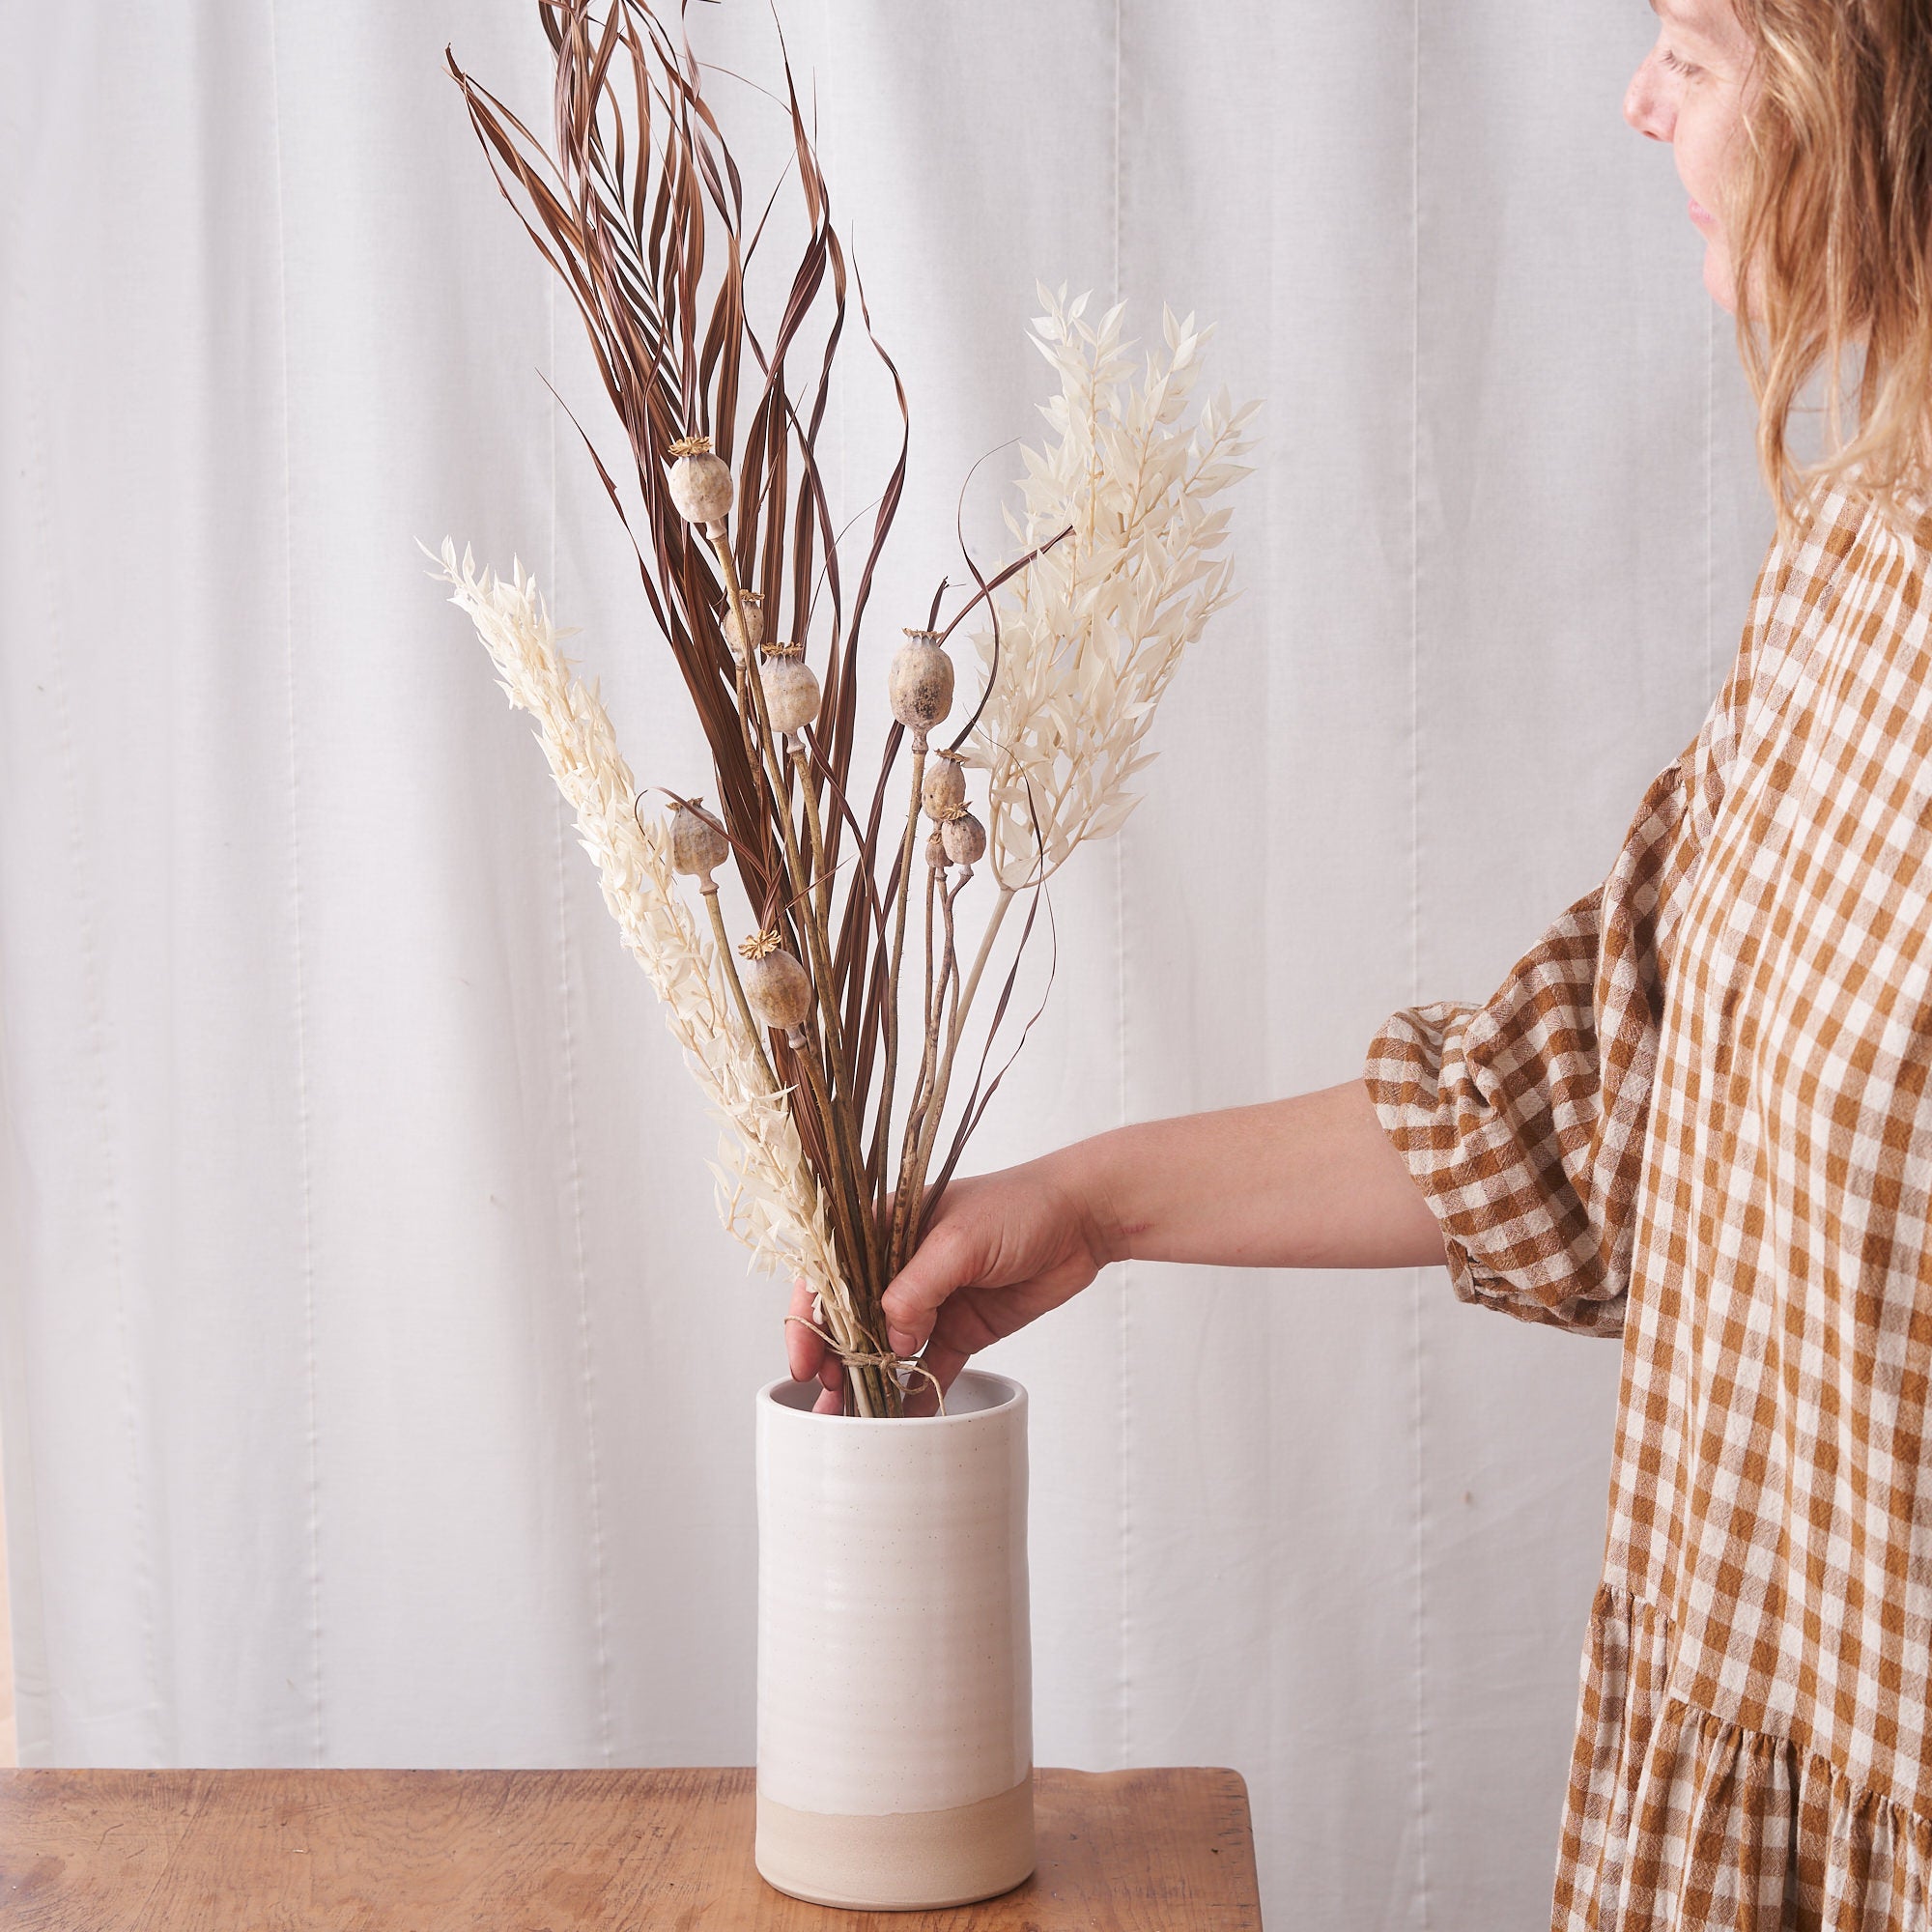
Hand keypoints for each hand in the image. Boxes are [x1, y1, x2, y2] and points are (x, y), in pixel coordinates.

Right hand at [783, 1151, 1109, 1413]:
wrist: (1083, 1219)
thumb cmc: (1019, 1206)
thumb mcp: (960, 1240)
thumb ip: (917, 1288)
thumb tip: (892, 1340)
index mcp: (883, 1229)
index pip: (829, 1274)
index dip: (810, 1317)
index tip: (806, 1360)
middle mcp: (898, 1267)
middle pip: (849, 1319)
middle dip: (834, 1359)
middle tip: (829, 1397)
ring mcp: (930, 1302)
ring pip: (884, 1350)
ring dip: (864, 1382)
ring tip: (849, 1421)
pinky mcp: (962, 1330)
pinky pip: (928, 1369)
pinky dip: (912, 1396)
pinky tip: (897, 1423)